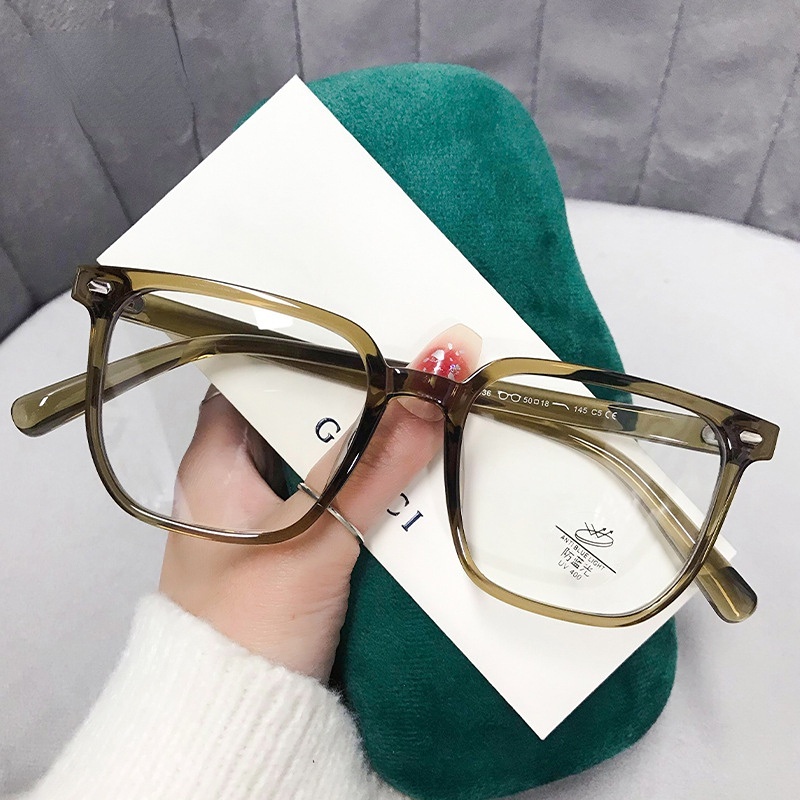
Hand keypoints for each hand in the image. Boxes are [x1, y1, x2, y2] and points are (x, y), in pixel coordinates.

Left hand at [159, 325, 481, 680]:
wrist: (238, 719)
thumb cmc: (253, 621)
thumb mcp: (317, 538)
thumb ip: (375, 470)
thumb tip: (431, 391)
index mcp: (213, 461)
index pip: (250, 376)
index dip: (301, 349)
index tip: (359, 327)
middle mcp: (234, 480)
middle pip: (297, 416)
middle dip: (351, 394)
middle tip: (408, 361)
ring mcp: (265, 515)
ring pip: (321, 457)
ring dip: (366, 441)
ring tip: (419, 401)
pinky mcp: (292, 546)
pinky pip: (334, 494)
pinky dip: (367, 481)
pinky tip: (408, 467)